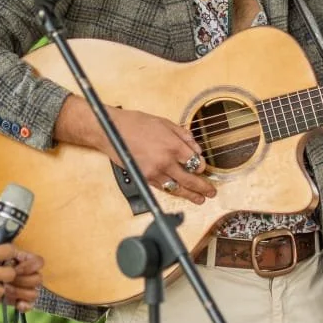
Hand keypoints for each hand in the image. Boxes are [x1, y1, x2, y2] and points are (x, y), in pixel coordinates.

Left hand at [3, 247, 43, 309]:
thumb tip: (5, 254)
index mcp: (23, 261)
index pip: (38, 262)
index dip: (29, 266)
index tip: (14, 268)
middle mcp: (27, 275)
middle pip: (37, 279)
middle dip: (22, 280)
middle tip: (6, 281)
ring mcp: (25, 289)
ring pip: (33, 293)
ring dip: (20, 292)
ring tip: (5, 290)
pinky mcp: (19, 301)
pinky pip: (29, 305)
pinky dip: (25, 305)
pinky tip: (18, 304)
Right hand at [54, 94, 214, 202]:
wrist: (111, 130)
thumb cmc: (136, 123)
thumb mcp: (165, 123)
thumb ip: (184, 136)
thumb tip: (197, 148)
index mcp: (173, 146)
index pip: (196, 162)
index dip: (203, 167)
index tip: (204, 168)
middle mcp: (166, 161)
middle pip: (190, 179)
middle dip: (203, 187)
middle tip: (211, 192)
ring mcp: (154, 172)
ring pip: (177, 188)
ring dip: (190, 195)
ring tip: (199, 200)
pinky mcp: (144, 178)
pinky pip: (163, 188)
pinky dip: (173, 191)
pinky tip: (180, 193)